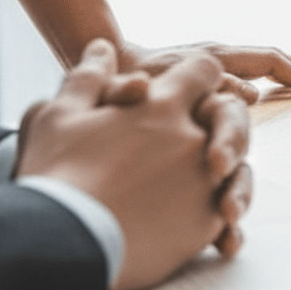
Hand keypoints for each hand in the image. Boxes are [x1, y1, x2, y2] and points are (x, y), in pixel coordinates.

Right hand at [16, 40, 230, 289]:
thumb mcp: (59, 115)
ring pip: (236, 168)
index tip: (185, 91)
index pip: (203, 70)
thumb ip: (89, 78)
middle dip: (221, 123)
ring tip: (195, 189)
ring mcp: (204, 182)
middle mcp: (194, 139)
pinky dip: (218, 216)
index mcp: (162, 104)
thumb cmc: (55, 174)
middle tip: (199, 142)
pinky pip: (225, 214)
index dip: (196, 77)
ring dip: (223, 173)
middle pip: (231, 115)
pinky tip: (200, 224)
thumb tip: (102, 48)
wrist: (61, 241)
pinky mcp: (204, 225)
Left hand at [129, 42, 290, 102]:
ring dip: (287, 78)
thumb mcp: (169, 87)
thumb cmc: (130, 81)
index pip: (271, 61)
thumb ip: (208, 88)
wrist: (104, 68)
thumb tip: (251, 95)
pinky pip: (245, 79)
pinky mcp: (202, 77)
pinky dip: (267, 85)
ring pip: (260, 68)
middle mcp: (218, 57)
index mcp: (216, 57)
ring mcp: (211, 65)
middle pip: (272, 60)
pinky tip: (272, 101)